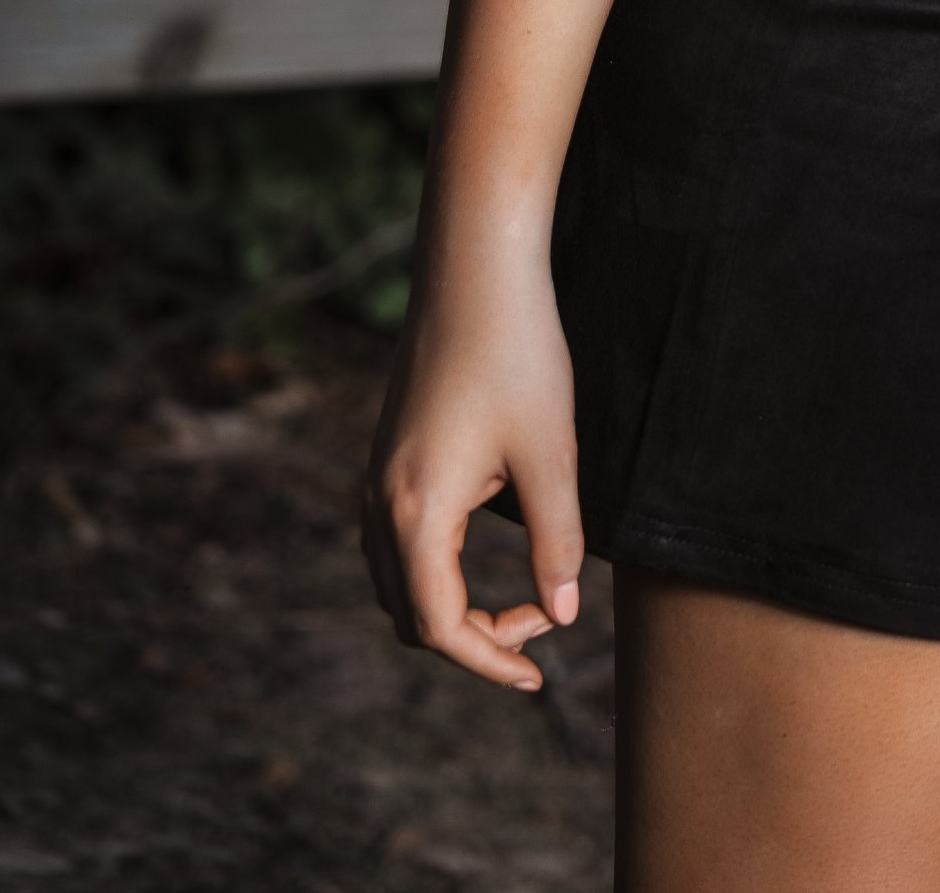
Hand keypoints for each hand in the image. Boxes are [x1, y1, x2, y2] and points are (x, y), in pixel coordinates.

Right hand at [361, 243, 583, 688]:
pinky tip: (482, 557)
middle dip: (474, 638)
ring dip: (450, 607)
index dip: (491, 662)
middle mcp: (380, 502)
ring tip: (521, 602)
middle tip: (543, 624)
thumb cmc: (517, 351)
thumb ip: (557, 542)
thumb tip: (563, 612)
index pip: (441, 628)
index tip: (541, 674)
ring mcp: (376, 476)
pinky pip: (395, 542)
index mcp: (417, 513)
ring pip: (397, 582)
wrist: (474, 266)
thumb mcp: (551, 454)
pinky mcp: (386, 453)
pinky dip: (434, 571)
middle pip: (411, 616)